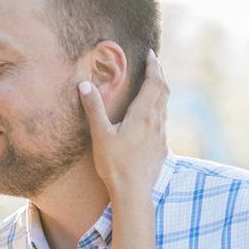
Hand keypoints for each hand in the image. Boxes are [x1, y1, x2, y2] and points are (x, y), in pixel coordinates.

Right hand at [78, 51, 168, 199]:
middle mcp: (156, 122)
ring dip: (160, 91)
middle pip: (163, 91)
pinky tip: (151, 116)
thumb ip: (94, 108)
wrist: (134, 193)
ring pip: (165, 106)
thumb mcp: (101, 135)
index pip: (154, 83)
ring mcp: (161, 136)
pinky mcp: (162, 148)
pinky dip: (159, 109)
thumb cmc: (115, 165)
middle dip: (159, 74)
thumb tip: (84, 84)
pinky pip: (163, 122)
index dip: (153, 66)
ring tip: (153, 84)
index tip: (150, 54)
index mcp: (143, 115)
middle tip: (153, 63)